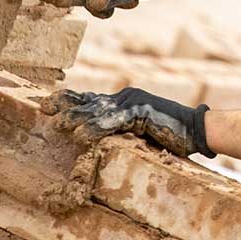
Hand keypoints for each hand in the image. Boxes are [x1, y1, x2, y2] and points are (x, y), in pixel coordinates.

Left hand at [41, 88, 214, 156]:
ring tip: (56, 125)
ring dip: (76, 118)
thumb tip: (97, 141)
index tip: (47, 104)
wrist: (197, 129)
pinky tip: (81, 136)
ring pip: (98, 111)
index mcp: (123, 101)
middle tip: (43, 109)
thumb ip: (120, 131)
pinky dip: (96, 129)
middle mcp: (125, 98)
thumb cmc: (170, 134)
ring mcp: (133, 104)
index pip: (90, 98)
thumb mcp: (140, 131)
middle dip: (64, 105)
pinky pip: (114, 122)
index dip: (68, 100)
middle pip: (89, 101)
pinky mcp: (141, 113)